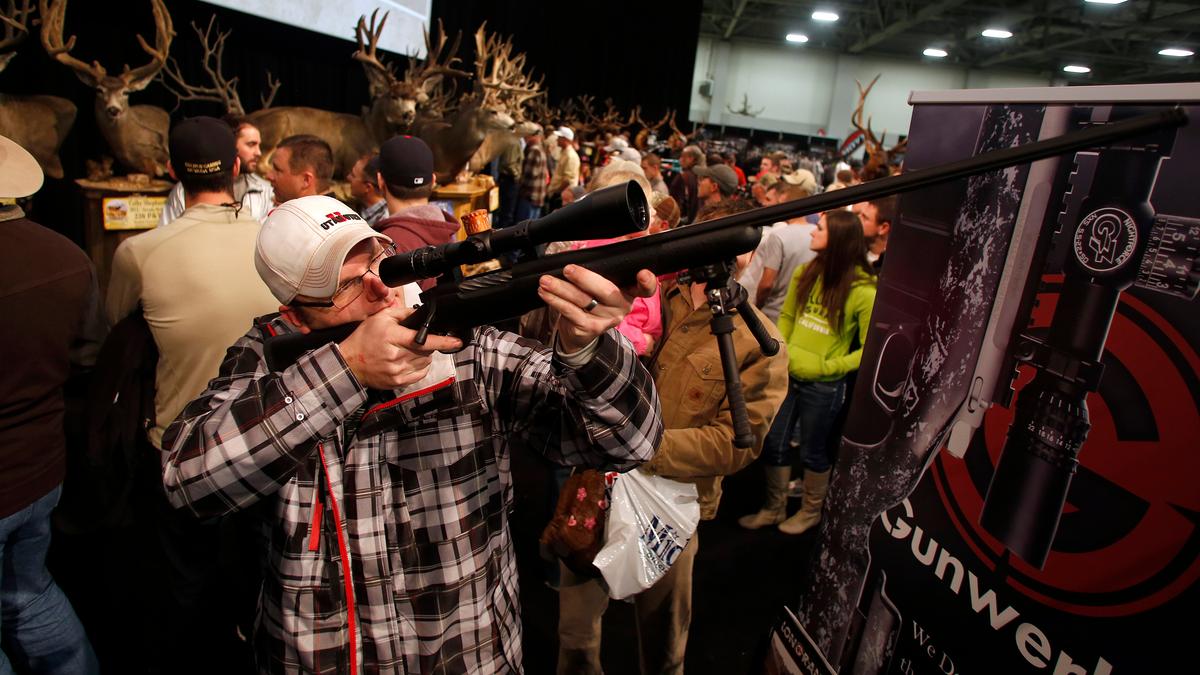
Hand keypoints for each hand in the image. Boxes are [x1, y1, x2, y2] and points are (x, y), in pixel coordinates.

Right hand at [338, 305, 462, 389]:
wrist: (350, 363)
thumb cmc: (364, 339)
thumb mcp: (381, 318)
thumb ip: (403, 313)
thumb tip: (421, 315)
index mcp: (392, 337)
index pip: (423, 340)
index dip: (443, 341)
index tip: (456, 341)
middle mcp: (396, 356)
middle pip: (427, 351)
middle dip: (427, 344)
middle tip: (413, 341)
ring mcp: (398, 371)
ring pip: (425, 362)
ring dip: (423, 355)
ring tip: (407, 350)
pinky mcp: (398, 382)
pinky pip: (420, 373)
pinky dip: (419, 366)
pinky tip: (408, 360)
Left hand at [538, 264, 657, 353]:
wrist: (580, 330)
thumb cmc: (593, 298)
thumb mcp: (602, 280)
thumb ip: (606, 264)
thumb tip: (612, 241)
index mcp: (630, 291)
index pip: (645, 288)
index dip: (647, 281)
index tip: (643, 273)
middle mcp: (622, 306)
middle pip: (606, 290)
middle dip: (585, 278)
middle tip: (568, 269)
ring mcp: (607, 319)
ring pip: (583, 300)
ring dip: (561, 288)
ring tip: (546, 280)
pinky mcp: (590, 328)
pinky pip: (571, 312)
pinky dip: (555, 300)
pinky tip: (545, 293)